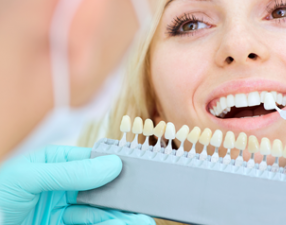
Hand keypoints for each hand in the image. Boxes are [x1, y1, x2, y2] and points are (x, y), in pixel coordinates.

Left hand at [0, 145, 154, 224]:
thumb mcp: (29, 177)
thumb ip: (70, 171)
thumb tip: (111, 165)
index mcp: (57, 164)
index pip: (93, 161)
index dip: (114, 167)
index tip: (132, 174)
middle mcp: (65, 186)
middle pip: (101, 189)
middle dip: (121, 197)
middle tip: (141, 204)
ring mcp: (66, 210)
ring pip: (100, 211)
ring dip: (120, 215)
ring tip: (140, 219)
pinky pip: (92, 224)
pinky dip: (108, 223)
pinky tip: (122, 222)